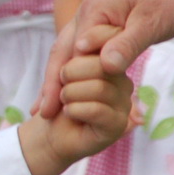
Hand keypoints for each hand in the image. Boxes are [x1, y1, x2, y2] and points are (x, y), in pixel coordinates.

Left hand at [18, 46, 133, 174]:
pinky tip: (69, 113)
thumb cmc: (55, 99)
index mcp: (111, 63)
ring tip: (64, 101)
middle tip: (61, 86)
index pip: (107, 40)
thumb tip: (81, 46)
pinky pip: (97, 110)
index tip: (64, 63)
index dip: (80, 48)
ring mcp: (124, 104)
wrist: (49, 134)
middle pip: (102, 64)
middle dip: (69, 73)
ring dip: (69, 94)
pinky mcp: (119, 125)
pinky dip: (74, 110)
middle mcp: (123, 81)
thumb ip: (69, 53)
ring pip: (100, 88)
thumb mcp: (57, 68)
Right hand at [34, 0, 173, 115]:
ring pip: (71, 53)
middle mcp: (88, 15)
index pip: (68, 54)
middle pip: (61, 54)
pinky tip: (76, 86)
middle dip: (50, 84)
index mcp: (92, 13)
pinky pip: (88, 52)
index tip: (51, 111)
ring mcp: (97, 20)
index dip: (57, 84)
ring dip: (59, 79)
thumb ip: (127, 44)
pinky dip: (78, 71)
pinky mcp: (110, 26)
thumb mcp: (152, 22)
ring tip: (48, 106)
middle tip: (40, 114)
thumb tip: (104, 67)